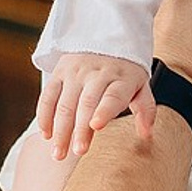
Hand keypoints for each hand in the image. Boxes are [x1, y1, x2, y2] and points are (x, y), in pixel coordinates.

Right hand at [40, 53, 154, 160]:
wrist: (106, 37)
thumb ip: (145, 109)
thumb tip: (147, 134)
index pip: (113, 95)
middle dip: (80, 129)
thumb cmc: (125, 72)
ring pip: (65, 103)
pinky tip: (46, 135)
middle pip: (87, 103)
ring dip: (60, 129)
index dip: (105, 110)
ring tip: (59, 153)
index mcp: (121, 78)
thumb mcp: (140, 85)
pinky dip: (45, 116)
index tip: (96, 126)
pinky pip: (48, 95)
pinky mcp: (60, 72)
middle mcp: (98, 73)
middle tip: (78, 151)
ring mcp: (76, 72)